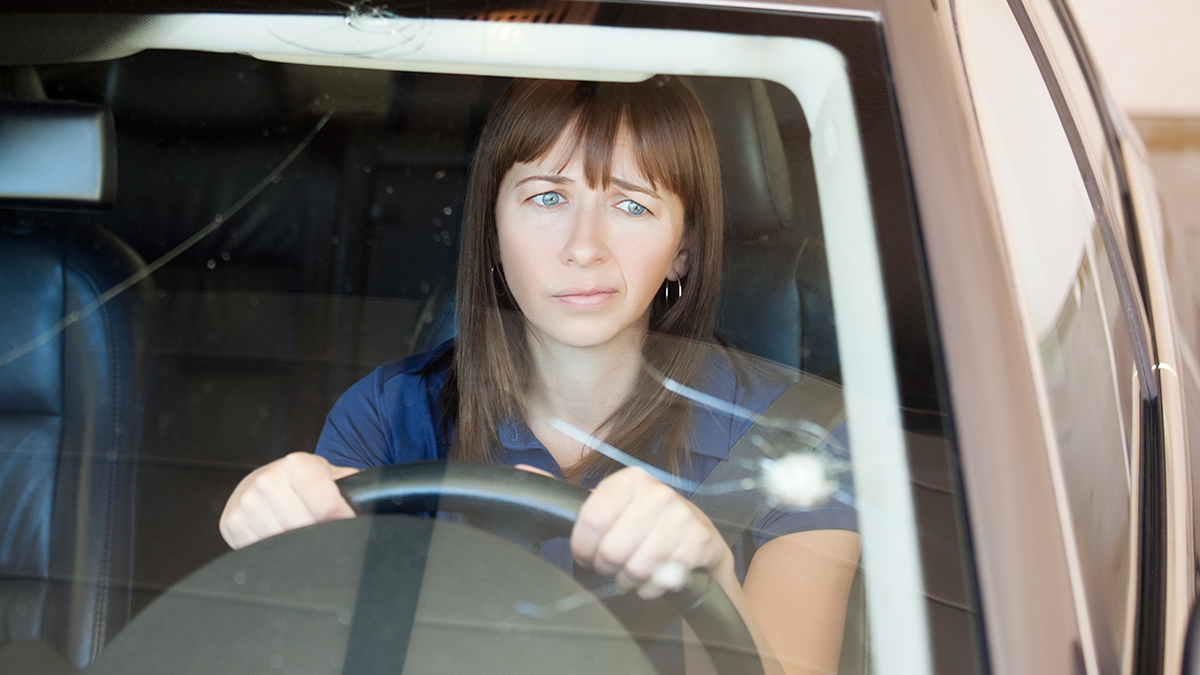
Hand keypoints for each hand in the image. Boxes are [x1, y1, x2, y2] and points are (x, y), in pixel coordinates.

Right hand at [219, 452, 359, 549]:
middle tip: (324, 533)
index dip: (343, 522)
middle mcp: (267, 480)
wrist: (265, 480)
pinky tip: (280, 538)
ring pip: (282, 544)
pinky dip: (274, 552)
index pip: (327, 507)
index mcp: (297, 464)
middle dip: (320, 536)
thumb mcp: (330, 475)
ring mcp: (246, 503)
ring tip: (301, 533)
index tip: (349, 526)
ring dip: (297, 546)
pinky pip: (260, 551)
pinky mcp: (232, 524)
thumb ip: (352, 486)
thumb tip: (376, 500)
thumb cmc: (304, 481)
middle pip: (304, 529)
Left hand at [570, 467, 732, 598]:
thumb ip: (565, 495)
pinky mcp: (699, 541)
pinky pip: (661, 579)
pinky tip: (657, 573)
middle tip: (614, 563)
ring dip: (630, 578)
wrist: (696, 537)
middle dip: (608, 567)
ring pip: (636, 568)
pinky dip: (653, 586)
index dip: (583, 547)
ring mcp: (681, 515)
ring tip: (634, 568)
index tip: (587, 552)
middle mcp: (657, 492)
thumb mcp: (607, 506)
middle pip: (611, 550)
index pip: (590, 520)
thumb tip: (520, 473)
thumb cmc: (642, 523)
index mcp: (629, 480)